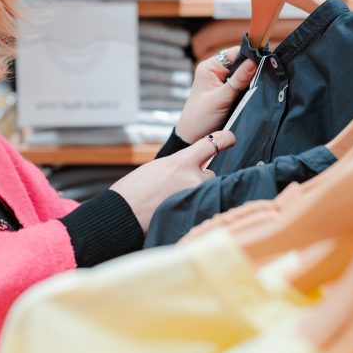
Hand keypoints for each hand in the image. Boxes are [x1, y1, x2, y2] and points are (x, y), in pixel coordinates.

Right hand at [110, 131, 235, 232]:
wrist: (122, 214)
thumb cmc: (133, 191)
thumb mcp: (157, 168)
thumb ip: (178, 166)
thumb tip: (190, 169)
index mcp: (181, 161)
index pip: (213, 143)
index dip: (225, 139)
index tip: (230, 138)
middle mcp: (194, 178)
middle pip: (210, 173)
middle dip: (200, 178)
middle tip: (179, 188)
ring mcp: (196, 198)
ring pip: (208, 192)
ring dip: (198, 194)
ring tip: (176, 201)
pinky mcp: (194, 214)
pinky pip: (204, 207)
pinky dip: (196, 208)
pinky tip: (183, 211)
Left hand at [175, 49, 258, 143]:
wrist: (193, 137)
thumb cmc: (201, 118)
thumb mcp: (221, 99)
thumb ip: (238, 80)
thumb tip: (255, 61)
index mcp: (210, 67)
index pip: (235, 53)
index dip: (251, 55)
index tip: (267, 62)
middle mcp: (216, 71)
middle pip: (242, 62)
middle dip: (254, 68)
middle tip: (269, 75)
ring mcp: (223, 81)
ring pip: (244, 74)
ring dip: (253, 80)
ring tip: (264, 85)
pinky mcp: (228, 92)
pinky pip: (244, 85)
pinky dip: (250, 88)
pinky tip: (258, 92)